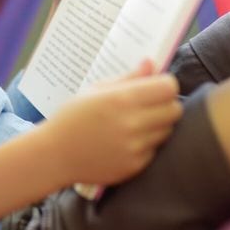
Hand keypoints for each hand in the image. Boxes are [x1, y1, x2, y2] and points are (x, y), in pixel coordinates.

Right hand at [38, 60, 181, 186]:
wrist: (55, 154)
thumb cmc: (73, 117)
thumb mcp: (96, 90)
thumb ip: (129, 77)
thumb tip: (151, 63)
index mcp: (121, 99)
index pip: (168, 88)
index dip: (165, 84)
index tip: (156, 86)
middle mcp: (132, 124)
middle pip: (174, 110)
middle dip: (166, 104)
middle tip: (149, 105)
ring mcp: (135, 147)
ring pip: (167, 130)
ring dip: (158, 124)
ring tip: (136, 123)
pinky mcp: (135, 166)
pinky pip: (155, 149)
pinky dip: (147, 143)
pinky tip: (127, 140)